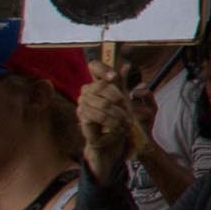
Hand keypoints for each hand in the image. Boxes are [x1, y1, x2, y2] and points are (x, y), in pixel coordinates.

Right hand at [77, 51, 147, 174]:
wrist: (110, 143)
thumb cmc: (117, 121)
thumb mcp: (123, 101)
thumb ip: (123, 84)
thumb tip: (126, 65)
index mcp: (97, 84)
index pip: (93, 67)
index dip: (102, 68)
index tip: (114, 76)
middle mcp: (86, 92)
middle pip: (101, 86)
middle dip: (119, 98)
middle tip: (128, 111)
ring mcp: (82, 105)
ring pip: (103, 103)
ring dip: (119, 114)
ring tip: (127, 123)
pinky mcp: (83, 119)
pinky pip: (99, 116)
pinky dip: (113, 123)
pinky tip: (119, 128)